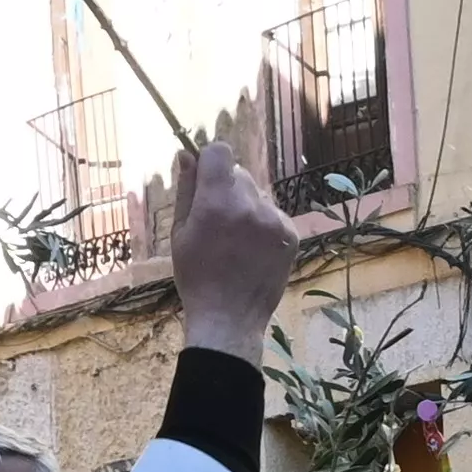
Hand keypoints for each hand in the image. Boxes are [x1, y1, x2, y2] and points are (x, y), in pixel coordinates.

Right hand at [166, 142, 289, 363]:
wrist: (229, 319)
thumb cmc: (196, 277)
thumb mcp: (180, 233)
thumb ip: (186, 190)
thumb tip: (186, 155)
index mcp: (216, 202)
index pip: (220, 152)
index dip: (211, 162)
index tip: (206, 179)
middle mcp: (249, 205)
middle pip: (239, 174)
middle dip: (227, 188)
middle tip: (218, 221)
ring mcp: (274, 220)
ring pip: (258, 194)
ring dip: (247, 206)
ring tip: (236, 241)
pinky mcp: (291, 235)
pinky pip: (274, 214)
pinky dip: (264, 225)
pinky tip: (252, 250)